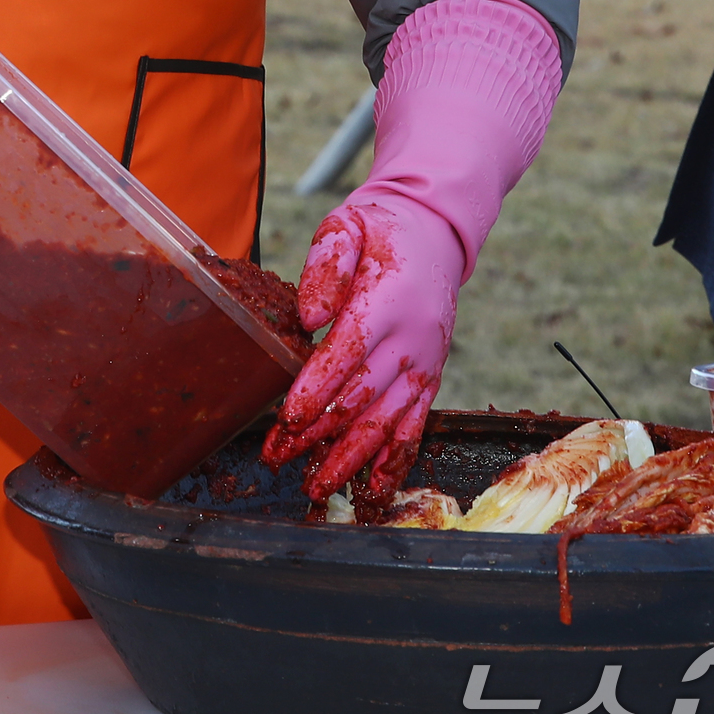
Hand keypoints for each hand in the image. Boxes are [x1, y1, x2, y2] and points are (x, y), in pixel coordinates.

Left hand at [262, 188, 459, 504]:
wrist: (435, 234)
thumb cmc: (380, 230)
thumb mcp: (347, 225)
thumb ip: (327, 263)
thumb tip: (309, 316)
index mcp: (388, 301)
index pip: (348, 353)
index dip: (317, 388)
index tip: (287, 417)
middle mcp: (412, 340)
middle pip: (362, 396)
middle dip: (318, 433)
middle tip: (278, 457)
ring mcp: (425, 364)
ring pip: (386, 421)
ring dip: (350, 457)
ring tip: (315, 484)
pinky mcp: (432, 378)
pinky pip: (415, 425)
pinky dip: (394, 460)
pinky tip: (373, 489)